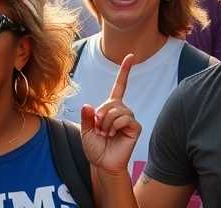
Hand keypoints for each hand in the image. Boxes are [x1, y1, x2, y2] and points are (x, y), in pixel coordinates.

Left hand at [80, 54, 140, 173]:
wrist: (103, 164)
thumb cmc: (95, 148)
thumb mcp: (85, 131)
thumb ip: (86, 117)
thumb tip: (89, 105)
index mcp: (110, 107)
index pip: (120, 85)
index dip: (125, 70)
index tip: (131, 56)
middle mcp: (122, 110)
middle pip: (111, 102)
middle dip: (101, 116)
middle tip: (99, 130)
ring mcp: (129, 118)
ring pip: (117, 110)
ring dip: (107, 123)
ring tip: (106, 134)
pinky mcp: (135, 127)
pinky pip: (125, 118)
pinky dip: (115, 126)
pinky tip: (113, 134)